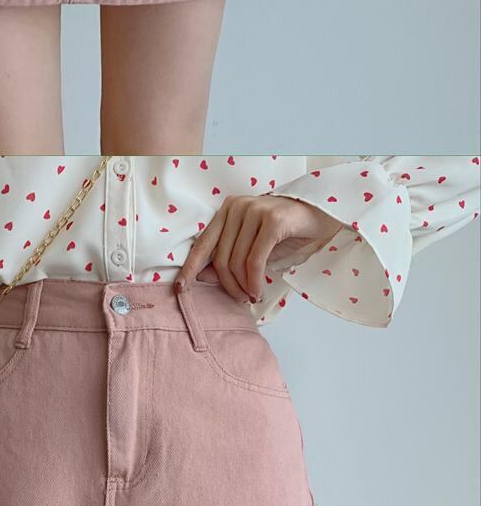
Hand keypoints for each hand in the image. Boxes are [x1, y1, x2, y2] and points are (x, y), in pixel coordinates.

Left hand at [180, 194, 344, 305]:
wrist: (324, 217)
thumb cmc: (289, 233)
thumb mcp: (255, 247)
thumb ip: (230, 258)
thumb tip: (202, 278)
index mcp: (229, 210)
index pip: (203, 243)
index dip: (190, 268)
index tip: (181, 288)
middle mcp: (238, 206)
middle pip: (221, 258)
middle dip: (229, 285)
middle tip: (242, 299)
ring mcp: (255, 210)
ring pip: (237, 261)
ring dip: (244, 286)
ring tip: (253, 296)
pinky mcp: (273, 220)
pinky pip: (255, 260)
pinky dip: (255, 281)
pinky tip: (259, 291)